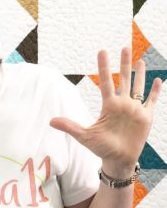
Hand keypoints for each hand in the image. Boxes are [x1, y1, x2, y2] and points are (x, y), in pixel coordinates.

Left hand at [50, 47, 162, 177]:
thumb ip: (70, 127)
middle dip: (124, 64)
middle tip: (125, 47)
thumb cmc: (101, 149)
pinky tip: (158, 80)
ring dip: (139, 74)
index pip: (106, 82)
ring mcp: (134, 110)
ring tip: (140, 60)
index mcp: (109, 106)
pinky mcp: (145, 117)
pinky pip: (151, 101)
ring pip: (137, 87)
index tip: (102, 51)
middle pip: (124, 79)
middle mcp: (122, 105)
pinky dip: (155, 92)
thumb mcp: (85, 136)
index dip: (104, 67)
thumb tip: (50, 121)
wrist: (118, 160)